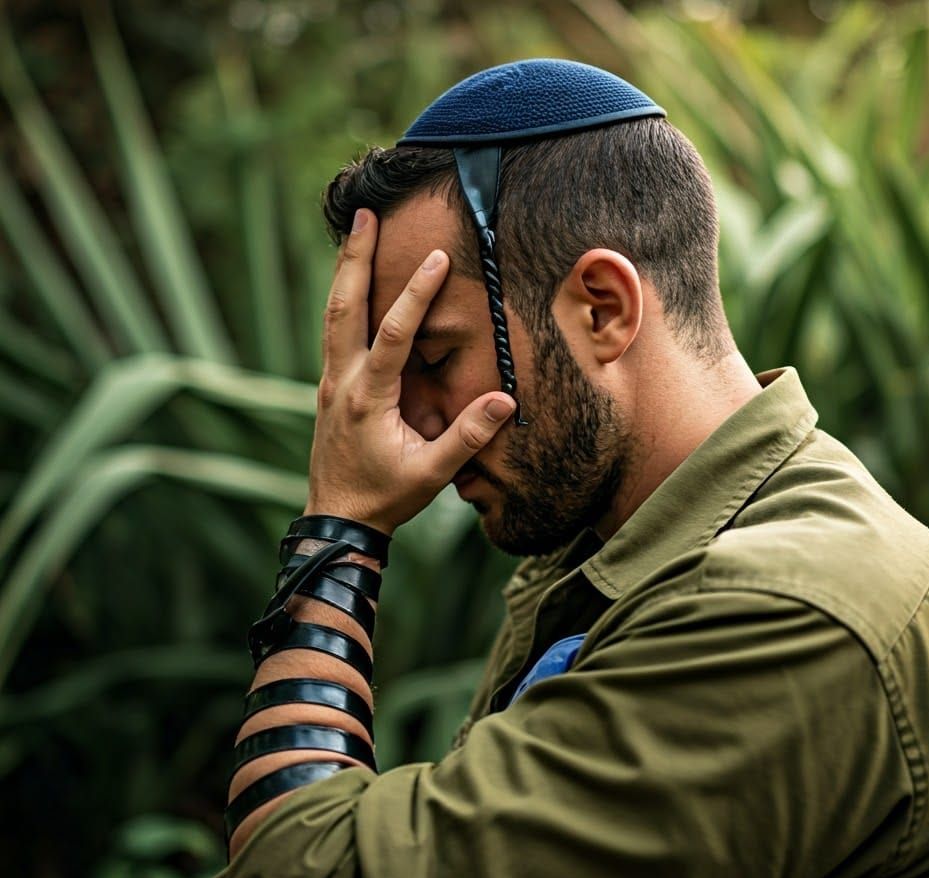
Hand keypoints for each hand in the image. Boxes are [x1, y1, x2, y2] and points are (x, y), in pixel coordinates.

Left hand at [304, 209, 515, 534]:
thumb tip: (507, 402)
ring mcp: (329, 382)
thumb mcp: (432, 474)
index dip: (416, 295)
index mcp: (366, 398)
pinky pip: (334, 332)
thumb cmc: (386, 496)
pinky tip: (352, 284)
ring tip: (354, 232)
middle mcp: (341, 382)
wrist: (337, 517)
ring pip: (332, 315)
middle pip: (343, 307)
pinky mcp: (329, 388)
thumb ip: (467, 437)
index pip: (393, 334)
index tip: (436, 258)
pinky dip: (343, 299)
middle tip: (363, 215)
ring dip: (343, 272)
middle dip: (354, 259)